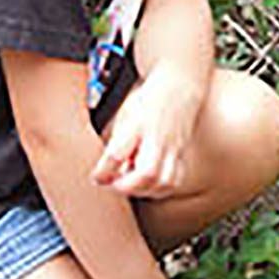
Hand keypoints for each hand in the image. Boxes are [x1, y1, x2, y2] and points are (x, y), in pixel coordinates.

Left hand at [91, 64, 203, 197]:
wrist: (179, 87)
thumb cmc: (149, 101)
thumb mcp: (125, 115)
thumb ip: (117, 144)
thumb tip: (107, 173)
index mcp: (137, 125)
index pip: (117, 153)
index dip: (103, 171)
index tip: (96, 178)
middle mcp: (157, 138)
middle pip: (147, 172)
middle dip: (128, 186)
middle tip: (115, 184)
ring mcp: (173, 147)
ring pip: (164, 181)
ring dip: (145, 190)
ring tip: (132, 185)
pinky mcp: (181, 153)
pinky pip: (174, 179)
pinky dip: (160, 188)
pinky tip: (150, 184)